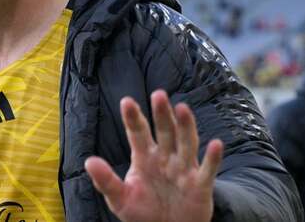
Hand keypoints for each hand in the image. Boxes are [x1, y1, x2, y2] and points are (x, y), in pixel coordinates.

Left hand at [84, 90, 222, 221]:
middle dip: (161, 114)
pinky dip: (212, 158)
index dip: (133, 118)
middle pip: (164, 131)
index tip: (126, 102)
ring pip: (186, 143)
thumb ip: (105, 180)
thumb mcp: (120, 199)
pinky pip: (207, 170)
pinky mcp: (200, 185)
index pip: (138, 133)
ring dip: (186, 126)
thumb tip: (88, 162)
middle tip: (158, 95)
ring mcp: (184, 169)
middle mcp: (165, 158)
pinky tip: (216, 144)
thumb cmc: (143, 213)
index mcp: (144, 157)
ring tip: (182, 108)